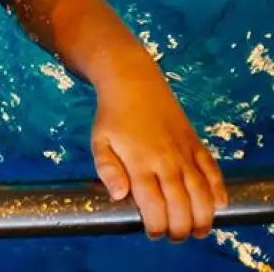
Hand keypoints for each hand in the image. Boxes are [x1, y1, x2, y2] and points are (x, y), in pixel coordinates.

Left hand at [91, 71, 227, 240]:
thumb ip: (108, 170)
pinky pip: (213, 170)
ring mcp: (184, 152)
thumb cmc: (113, 116)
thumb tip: (119, 196)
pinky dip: (219, 188)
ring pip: (201, 191)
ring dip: (204, 215)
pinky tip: (220, 205)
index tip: (153, 233)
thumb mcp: (99, 142)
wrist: (134, 83)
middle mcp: (166, 161)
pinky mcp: (196, 144)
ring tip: (200, 231)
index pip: (153, 204)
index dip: (156, 224)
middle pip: (181, 203)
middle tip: (176, 236)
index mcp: (140, 163)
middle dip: (180, 227)